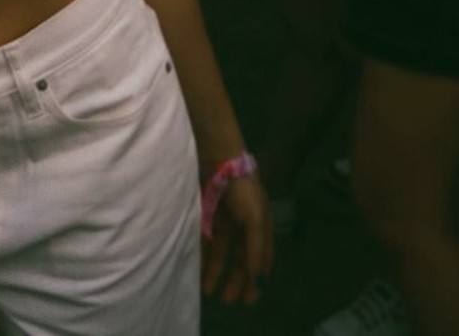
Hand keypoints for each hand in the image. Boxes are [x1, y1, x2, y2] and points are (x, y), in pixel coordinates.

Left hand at [202, 173, 272, 304]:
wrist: (217, 157)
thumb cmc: (242, 189)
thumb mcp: (255, 220)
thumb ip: (256, 250)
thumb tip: (257, 280)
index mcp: (261, 227)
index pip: (261, 260)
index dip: (256, 280)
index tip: (249, 300)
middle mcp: (244, 226)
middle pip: (240, 259)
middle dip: (234, 280)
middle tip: (226, 300)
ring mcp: (225, 220)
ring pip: (221, 252)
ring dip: (215, 270)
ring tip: (207, 290)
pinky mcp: (207, 214)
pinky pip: (205, 240)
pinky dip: (202, 254)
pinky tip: (196, 267)